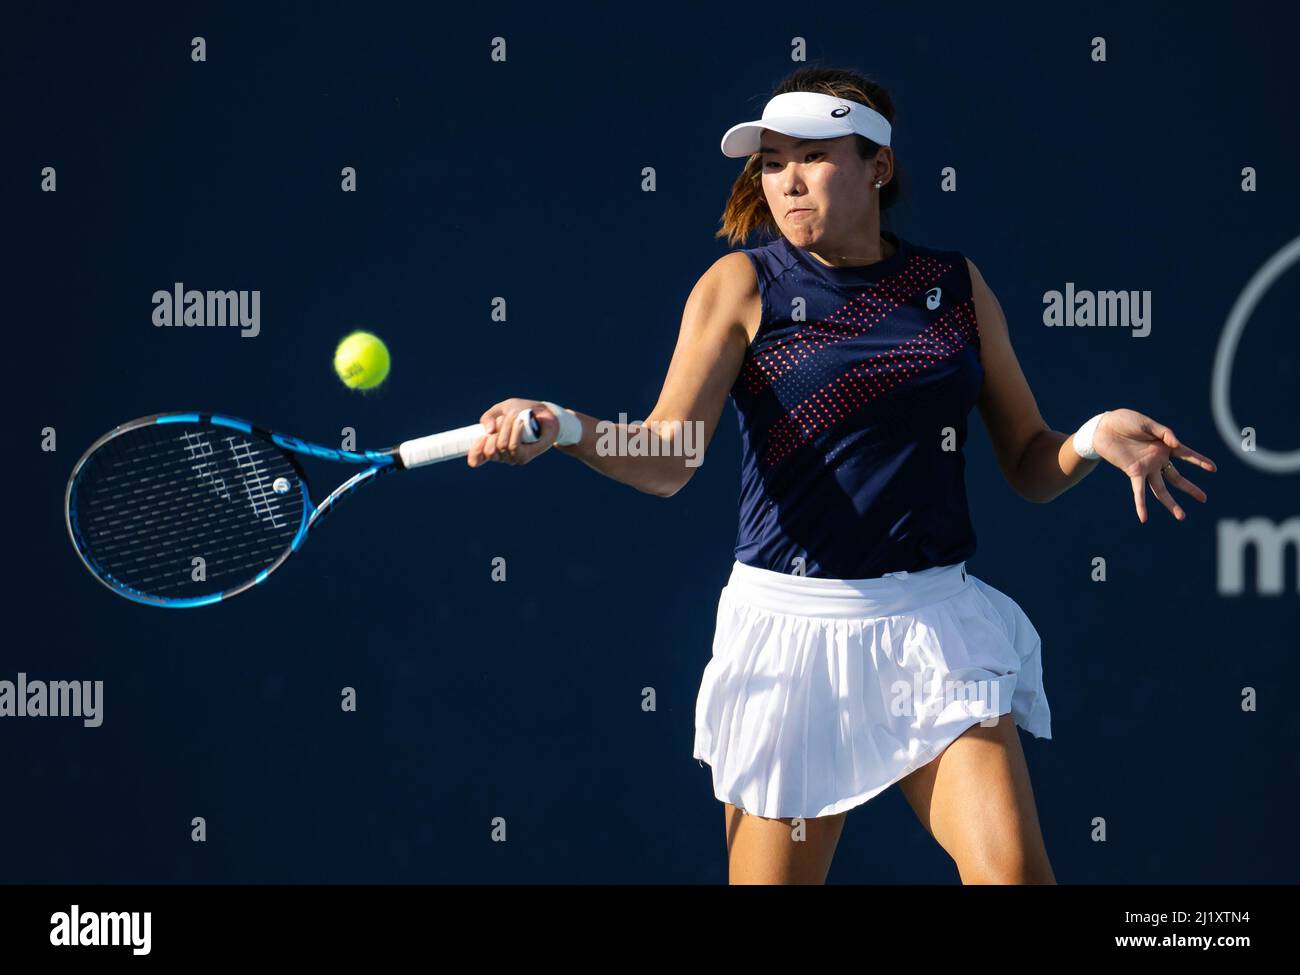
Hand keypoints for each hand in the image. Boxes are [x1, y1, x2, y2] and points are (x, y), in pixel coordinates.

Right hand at [467, 398, 559, 467]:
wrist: (544, 412)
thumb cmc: (522, 411)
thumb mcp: (502, 409)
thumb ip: (489, 417)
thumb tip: (488, 431)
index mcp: (491, 446)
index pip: (476, 460)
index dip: (474, 453)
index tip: (481, 438)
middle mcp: (500, 455)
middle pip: (489, 452)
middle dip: (494, 433)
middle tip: (503, 421)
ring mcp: (512, 458)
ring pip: (501, 446)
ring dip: (507, 427)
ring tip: (516, 417)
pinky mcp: (524, 457)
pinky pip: (514, 447)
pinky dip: (516, 432)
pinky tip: (520, 422)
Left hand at [1092, 409, 1216, 522]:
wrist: (1104, 426)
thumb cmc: (1126, 421)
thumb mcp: (1147, 423)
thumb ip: (1165, 433)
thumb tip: (1177, 445)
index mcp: (1164, 446)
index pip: (1186, 455)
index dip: (1199, 461)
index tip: (1213, 468)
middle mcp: (1157, 459)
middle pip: (1176, 478)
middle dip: (1190, 488)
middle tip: (1204, 499)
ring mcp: (1146, 467)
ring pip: (1161, 489)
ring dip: (1171, 503)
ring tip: (1181, 516)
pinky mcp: (1133, 471)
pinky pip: (1138, 491)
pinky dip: (1141, 504)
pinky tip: (1144, 518)